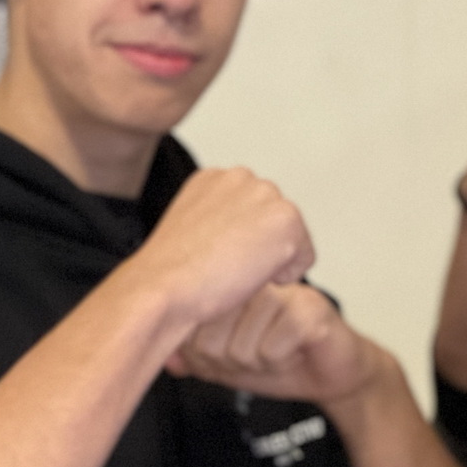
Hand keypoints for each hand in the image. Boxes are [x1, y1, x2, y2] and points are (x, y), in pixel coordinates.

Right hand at [123, 168, 314, 330]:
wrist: (161, 289)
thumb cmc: (169, 275)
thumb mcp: (191, 234)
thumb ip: (220, 223)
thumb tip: (243, 238)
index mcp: (214, 178)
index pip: (253, 211)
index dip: (241, 244)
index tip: (214, 257)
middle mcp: (242, 177)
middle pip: (276, 221)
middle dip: (260, 248)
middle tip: (224, 267)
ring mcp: (266, 195)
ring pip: (292, 238)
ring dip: (272, 261)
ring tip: (234, 270)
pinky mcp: (285, 219)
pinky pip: (306, 258)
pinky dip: (286, 276)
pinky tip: (250, 276)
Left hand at [167, 283, 383, 408]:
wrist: (328, 371)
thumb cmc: (279, 357)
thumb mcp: (225, 360)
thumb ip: (192, 356)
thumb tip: (164, 359)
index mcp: (228, 282)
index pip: (189, 328)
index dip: (208, 357)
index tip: (232, 351)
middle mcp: (252, 279)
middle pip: (210, 340)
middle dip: (233, 362)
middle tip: (259, 351)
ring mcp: (281, 289)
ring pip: (241, 347)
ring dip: (260, 363)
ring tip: (278, 347)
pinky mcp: (309, 307)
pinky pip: (271, 348)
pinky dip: (280, 362)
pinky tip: (295, 349)